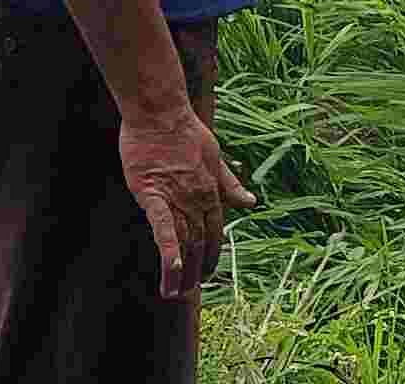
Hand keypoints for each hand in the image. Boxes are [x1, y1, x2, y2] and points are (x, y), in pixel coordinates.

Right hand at [118, 104, 257, 299]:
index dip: (211, 255)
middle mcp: (197, 199)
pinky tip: (171, 268)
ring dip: (180, 270)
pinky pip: (162, 226)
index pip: (214, 232)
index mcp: (211, 192)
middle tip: (188, 293)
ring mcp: (177, 197)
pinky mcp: (153, 193)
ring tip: (174, 293)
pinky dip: (169, 248)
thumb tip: (251, 202)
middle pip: (198, 242)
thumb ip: (230, 184)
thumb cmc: (185, 131)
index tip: (206, 273)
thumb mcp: (216, 157)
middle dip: (195, 270)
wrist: (160, 112)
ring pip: (182, 240)